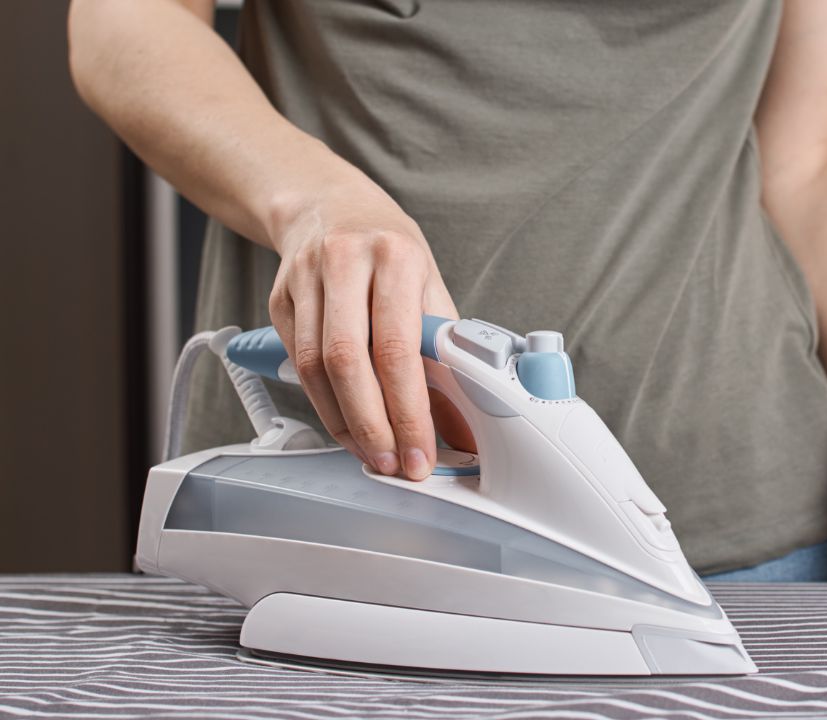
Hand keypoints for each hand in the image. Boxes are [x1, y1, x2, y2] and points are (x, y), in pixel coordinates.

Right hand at [266, 178, 473, 479]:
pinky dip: (324, 404)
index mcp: (396, 256)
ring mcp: (306, 279)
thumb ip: (446, 352)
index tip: (423, 451)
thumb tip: (464, 423)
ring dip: (345, 423)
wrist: (328, 204)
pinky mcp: (278, 297)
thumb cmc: (390, 251)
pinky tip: (347, 425)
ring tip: (373, 453)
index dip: (410, 409)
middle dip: (373, 425)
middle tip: (394, 464)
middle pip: (349, 362)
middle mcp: (346, 262)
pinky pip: (299, 363)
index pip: (399, 346)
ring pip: (316, 368)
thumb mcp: (429, 286)